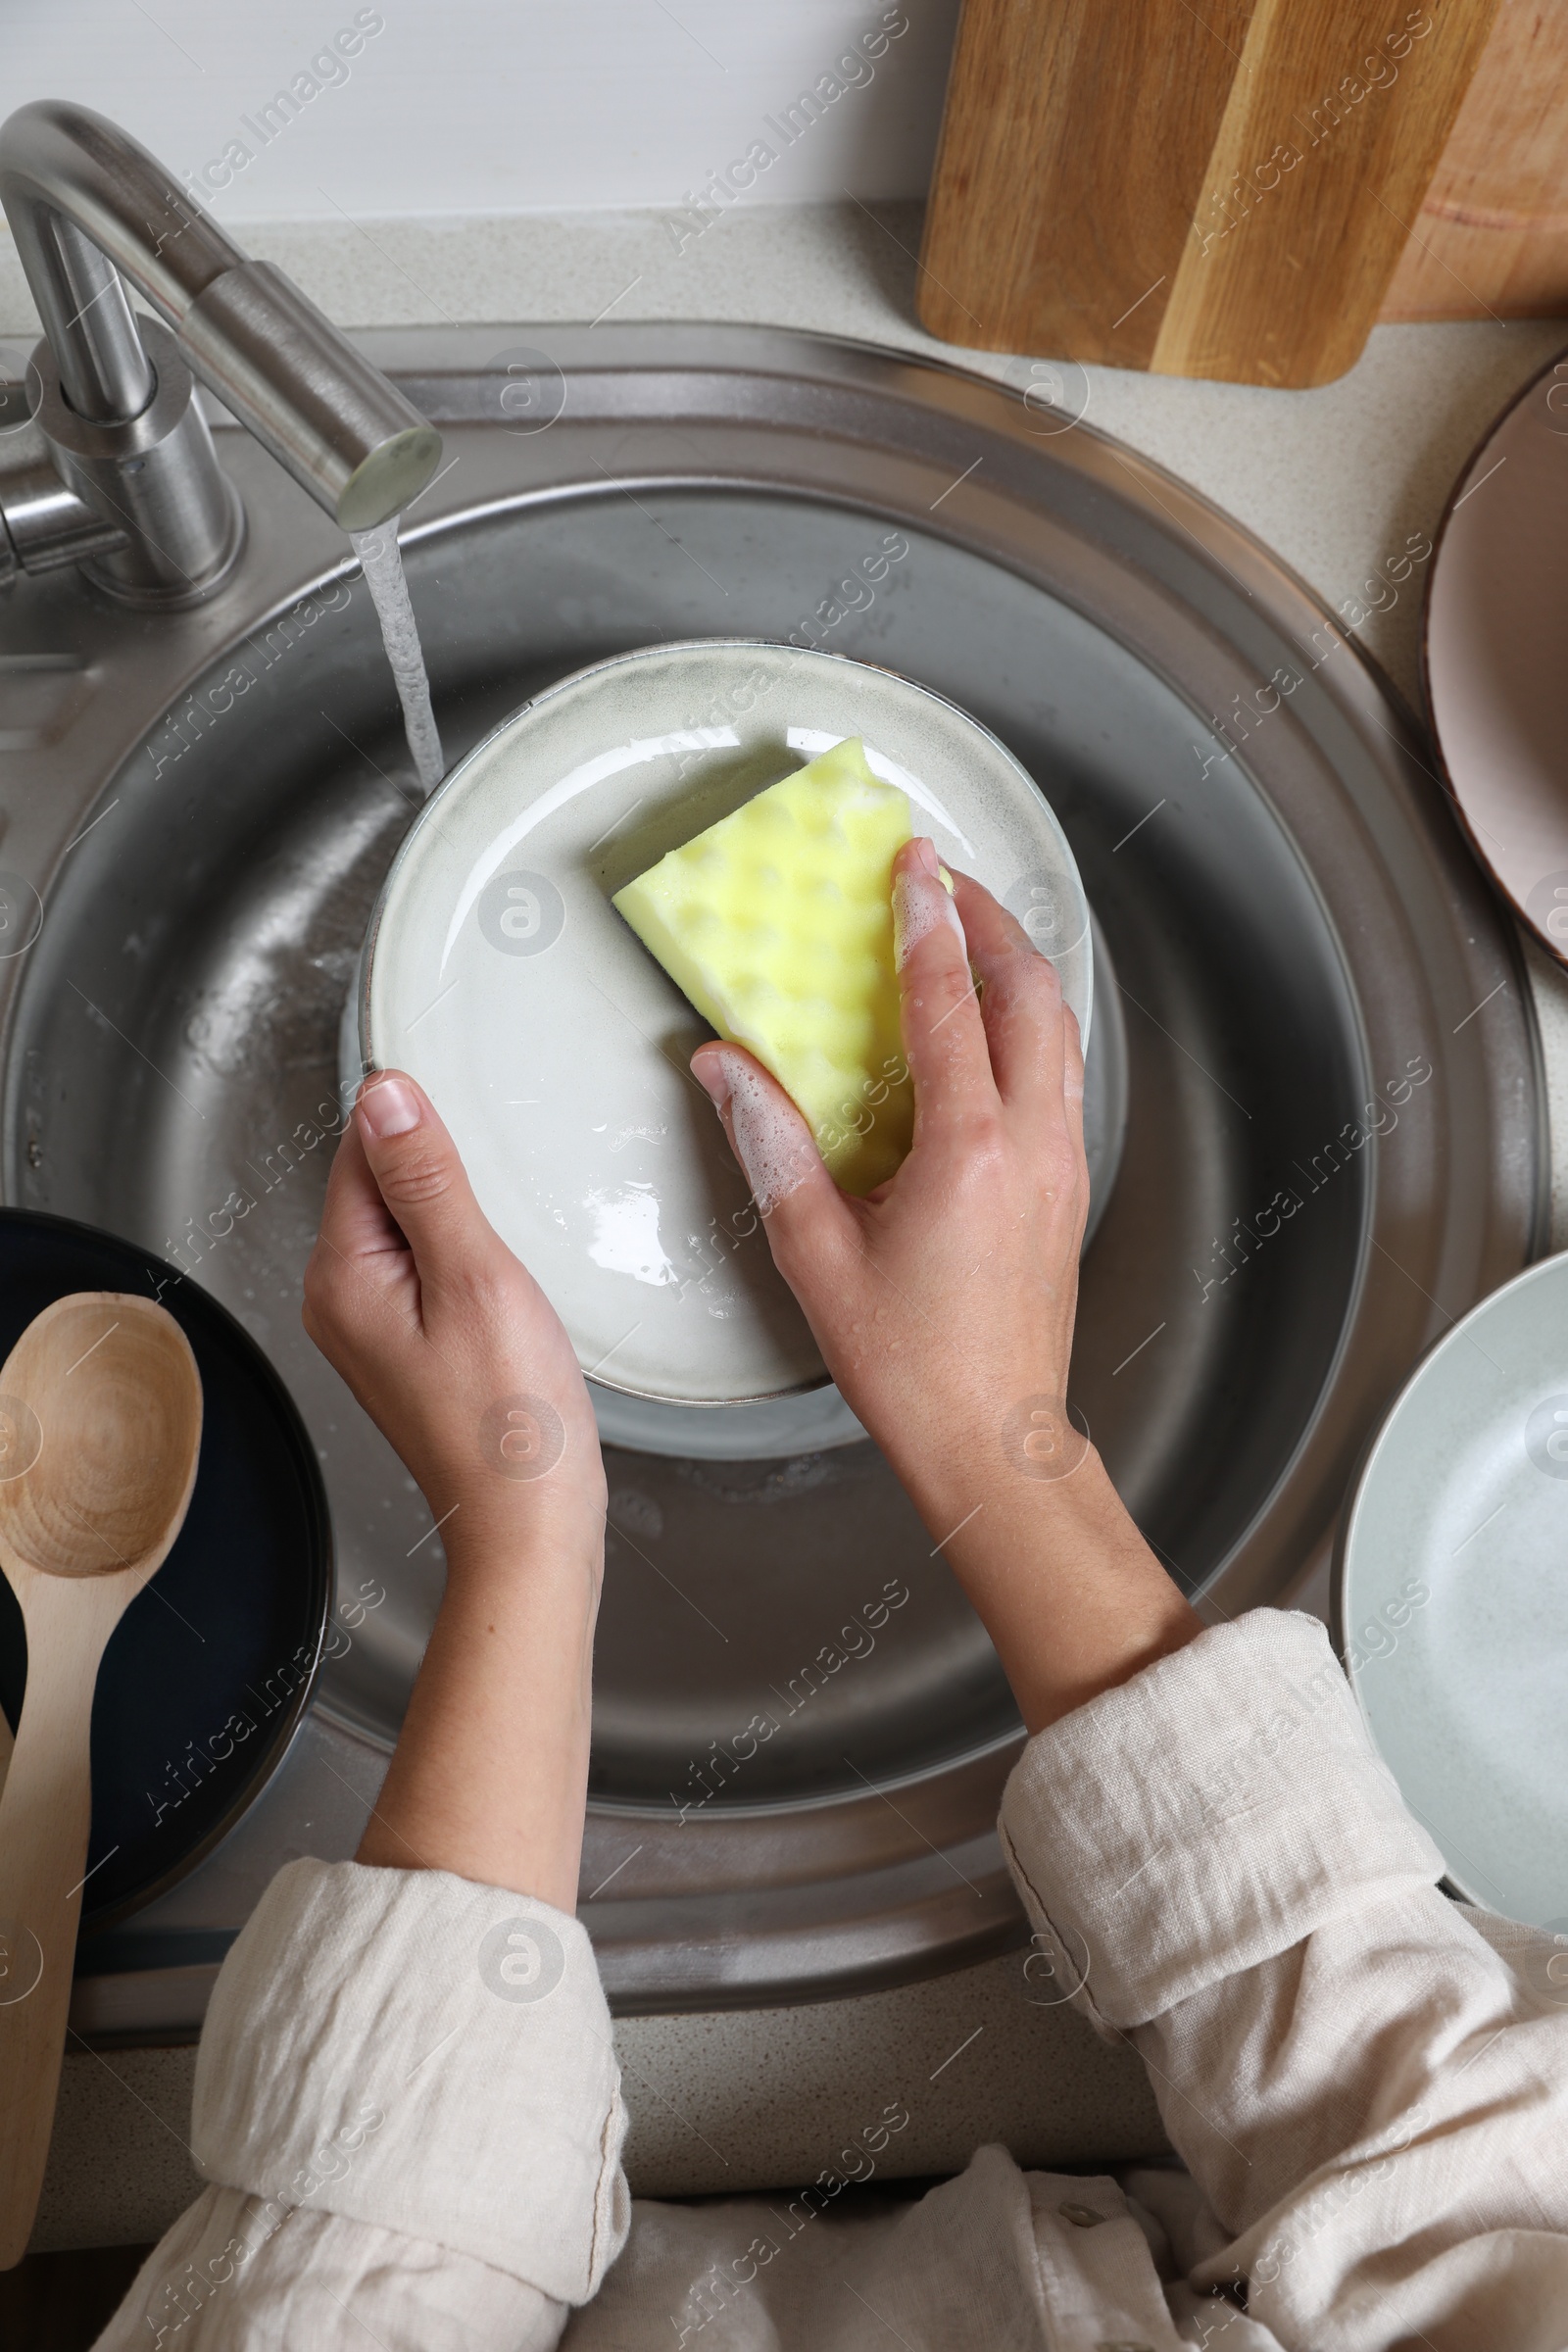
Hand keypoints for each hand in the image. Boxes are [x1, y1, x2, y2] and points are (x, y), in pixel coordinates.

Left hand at [303, 1071, 604, 1903]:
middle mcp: (340, 1298)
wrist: (531, 1527)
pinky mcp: (411, 1346)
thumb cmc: (512, 1422)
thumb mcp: (477, 1278)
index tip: (475, 1117)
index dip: (420, 1123)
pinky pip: (430, 1265)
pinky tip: (509, 1279)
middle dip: (444, 1172)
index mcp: (340, 1274)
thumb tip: (387, 1094)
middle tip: (508, 1195)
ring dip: (461, 1214)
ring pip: (410, 1224)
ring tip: (513, 1246)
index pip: (361, 1148)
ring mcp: (372, 1326)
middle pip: (382, 1182)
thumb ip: (429, 1181)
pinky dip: (469, 1254)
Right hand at [692, 837, 1084, 1529]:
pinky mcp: (1069, 1188)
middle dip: (989, 922)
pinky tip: (993, 1028)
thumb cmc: (912, 1367)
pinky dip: (1031, 1023)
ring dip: (1017, 969)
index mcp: (968, 1151)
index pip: (948, 1002)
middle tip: (944, 880)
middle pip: (1030, 994)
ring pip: (1059, 1031)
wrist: (995, 1442)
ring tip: (970, 934)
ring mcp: (1062, 1164)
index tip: (911, 865)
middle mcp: (1031, 1143)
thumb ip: (772, 1147)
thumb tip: (727, 1068)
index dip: (927, 922)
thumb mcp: (817, 1255)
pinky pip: (1061, 1074)